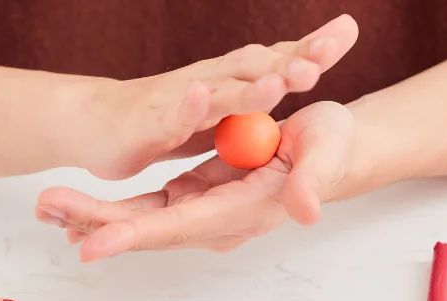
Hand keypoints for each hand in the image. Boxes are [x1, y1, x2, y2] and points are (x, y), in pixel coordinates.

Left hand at [36, 101, 358, 260]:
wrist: (334, 149)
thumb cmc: (332, 148)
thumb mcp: (327, 153)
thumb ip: (314, 181)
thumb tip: (307, 211)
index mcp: (244, 209)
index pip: (180, 226)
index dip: (135, 235)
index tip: (92, 244)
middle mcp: (218, 218)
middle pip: (148, 228)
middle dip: (96, 222)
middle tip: (47, 208)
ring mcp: (205, 207)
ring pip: (141, 220)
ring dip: (93, 216)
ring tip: (46, 206)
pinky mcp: (198, 193)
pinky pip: (148, 209)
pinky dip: (111, 209)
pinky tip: (77, 207)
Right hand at [74, 15, 358, 180]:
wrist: (98, 121)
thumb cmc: (166, 115)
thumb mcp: (225, 109)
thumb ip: (262, 94)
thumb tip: (306, 71)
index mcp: (233, 79)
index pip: (278, 58)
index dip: (312, 47)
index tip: (347, 31)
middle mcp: (211, 80)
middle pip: (257, 65)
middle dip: (292, 60)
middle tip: (327, 52)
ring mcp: (182, 99)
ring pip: (221, 90)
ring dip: (250, 86)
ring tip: (279, 81)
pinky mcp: (153, 122)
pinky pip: (172, 113)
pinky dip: (187, 105)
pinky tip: (201, 94)